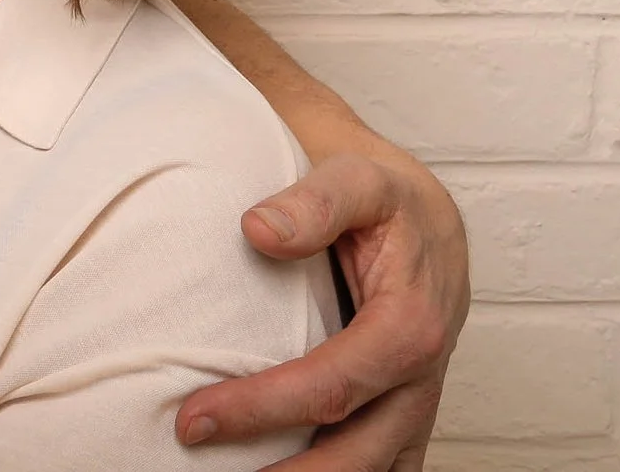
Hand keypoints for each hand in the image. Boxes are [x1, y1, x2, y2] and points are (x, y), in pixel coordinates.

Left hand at [176, 146, 469, 471]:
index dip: (260, 409)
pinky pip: (381, 467)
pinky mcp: (403, 419)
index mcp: (412, 326)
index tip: (193, 419)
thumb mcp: (358, 178)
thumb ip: (315, 201)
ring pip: (372, 471)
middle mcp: (420, 380)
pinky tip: (279, 471)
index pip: (330, 386)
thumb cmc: (387, 199)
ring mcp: (415, 407)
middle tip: (197, 453)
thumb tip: (258, 229)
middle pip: (353, 454)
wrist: (426, 215)